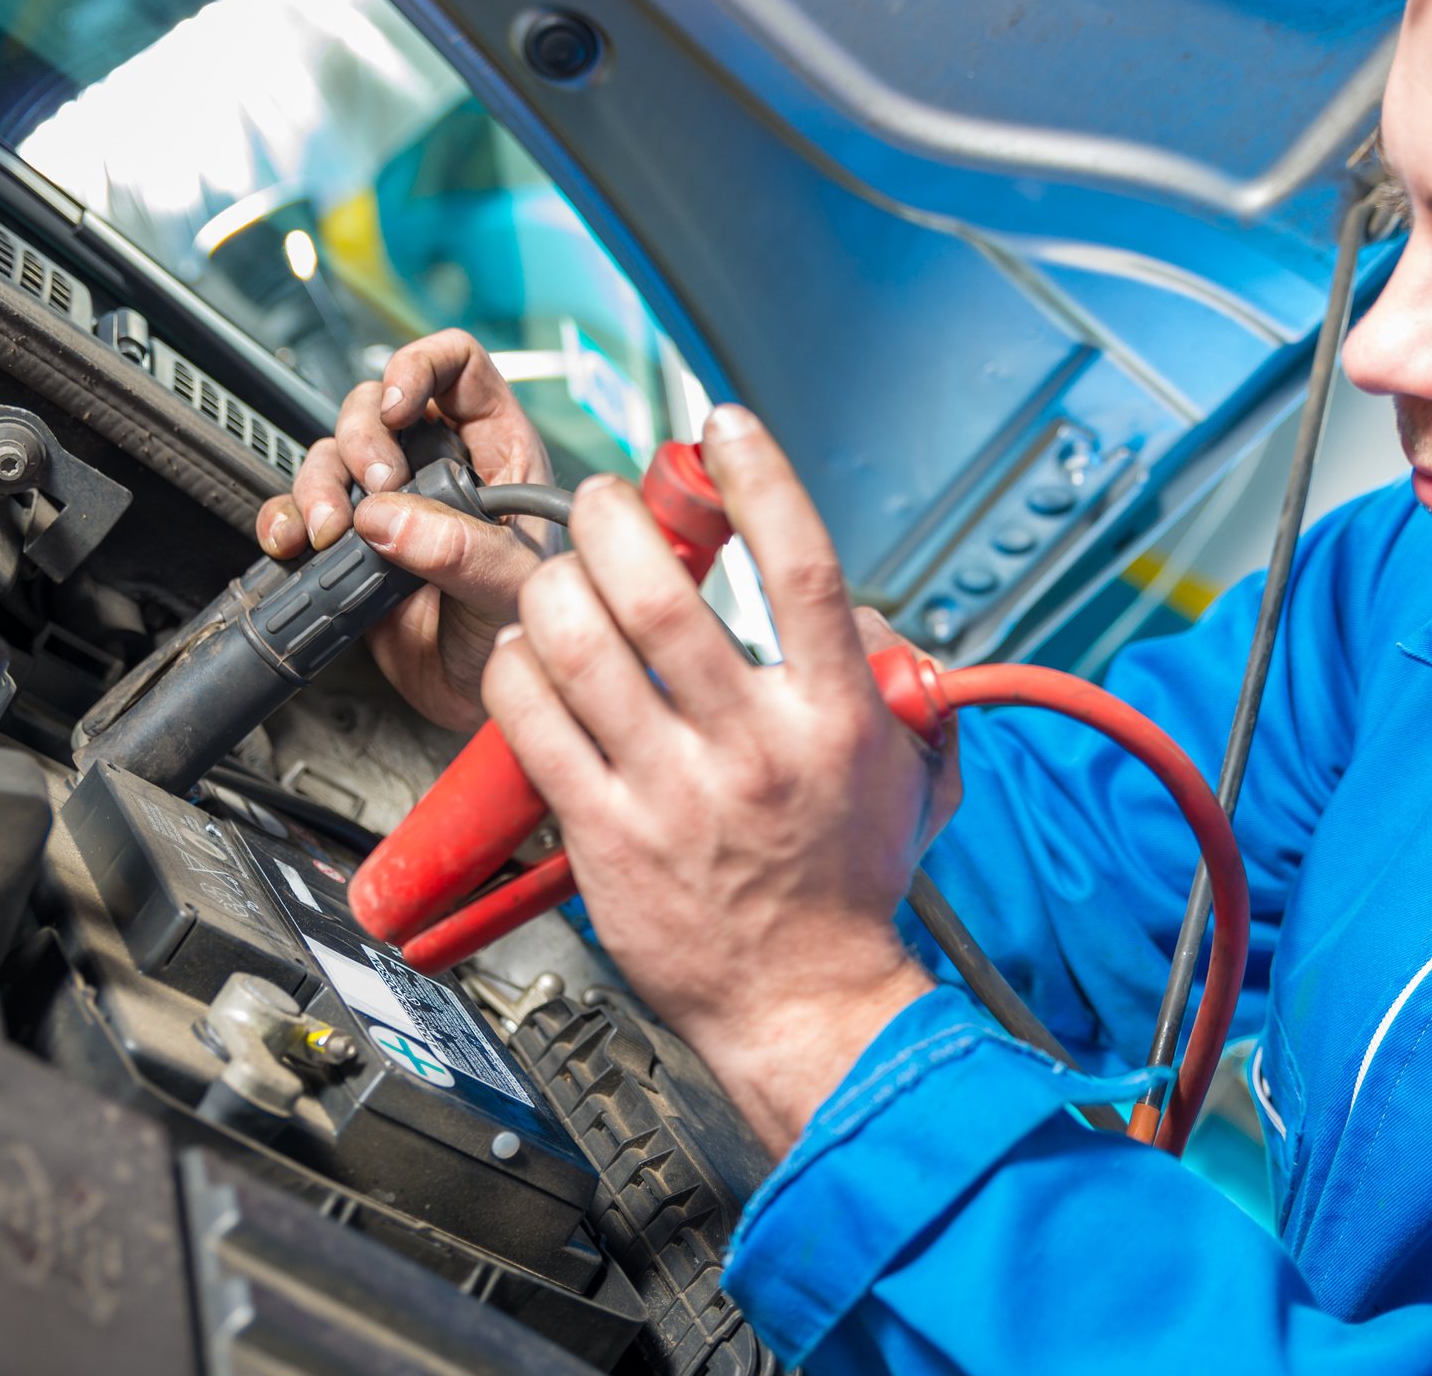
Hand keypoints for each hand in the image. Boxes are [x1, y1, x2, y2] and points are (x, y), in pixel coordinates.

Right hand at [255, 331, 555, 730]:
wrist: (479, 704)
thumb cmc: (520, 638)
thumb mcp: (512, 590)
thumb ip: (463, 551)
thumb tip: (392, 517)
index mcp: (498, 455)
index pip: (459, 368)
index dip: (421, 367)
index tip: (399, 406)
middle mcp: (440, 468)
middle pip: (378, 405)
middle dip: (363, 439)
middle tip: (376, 488)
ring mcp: (392, 505)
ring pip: (334, 455)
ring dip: (318, 483)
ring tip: (333, 531)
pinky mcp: (351, 546)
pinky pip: (301, 510)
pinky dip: (286, 520)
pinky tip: (293, 542)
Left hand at [481, 407, 955, 1155]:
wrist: (806, 1005)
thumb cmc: (848, 885)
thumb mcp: (912, 772)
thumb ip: (897, 678)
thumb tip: (855, 607)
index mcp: (835, 719)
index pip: (801, 568)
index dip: (760, 480)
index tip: (723, 427)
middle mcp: (754, 749)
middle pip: (662, 596)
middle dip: (614, 523)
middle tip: (602, 506)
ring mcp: (674, 794)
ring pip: (582, 648)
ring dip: (554, 588)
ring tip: (558, 576)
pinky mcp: (606, 835)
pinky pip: (535, 724)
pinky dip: (520, 670)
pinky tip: (530, 658)